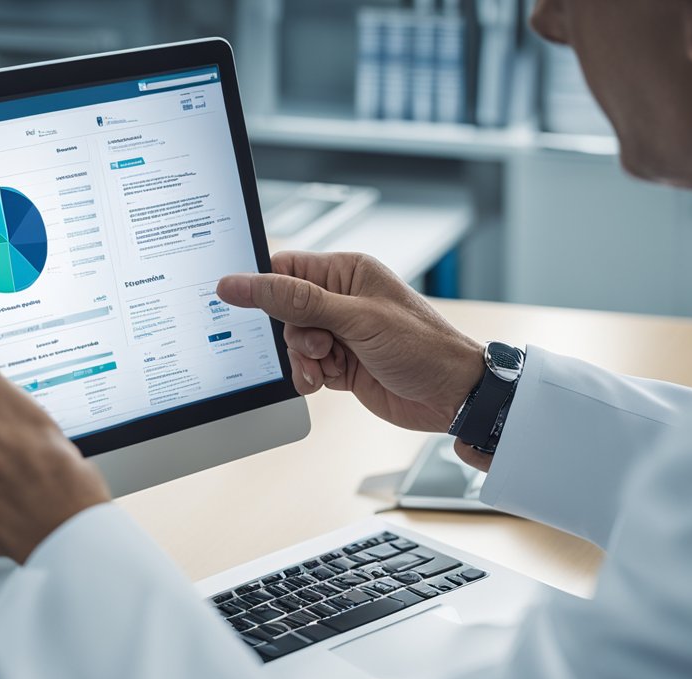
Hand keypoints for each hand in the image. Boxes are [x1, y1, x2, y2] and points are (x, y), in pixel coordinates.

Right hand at [216, 251, 491, 469]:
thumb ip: (296, 300)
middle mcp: (341, 300)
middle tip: (318, 345)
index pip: (286, 269)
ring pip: (293, 343)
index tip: (239, 302)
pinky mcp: (341, 363)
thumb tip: (242, 283)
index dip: (262, 286)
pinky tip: (325, 382)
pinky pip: (306, 366)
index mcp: (347, 272)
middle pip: (283, 310)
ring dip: (302, 359)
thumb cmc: (422, 347)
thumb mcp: (355, 318)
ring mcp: (341, 333)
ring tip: (327, 368)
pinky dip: (310, 376)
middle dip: (292, 334)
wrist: (453, 396)